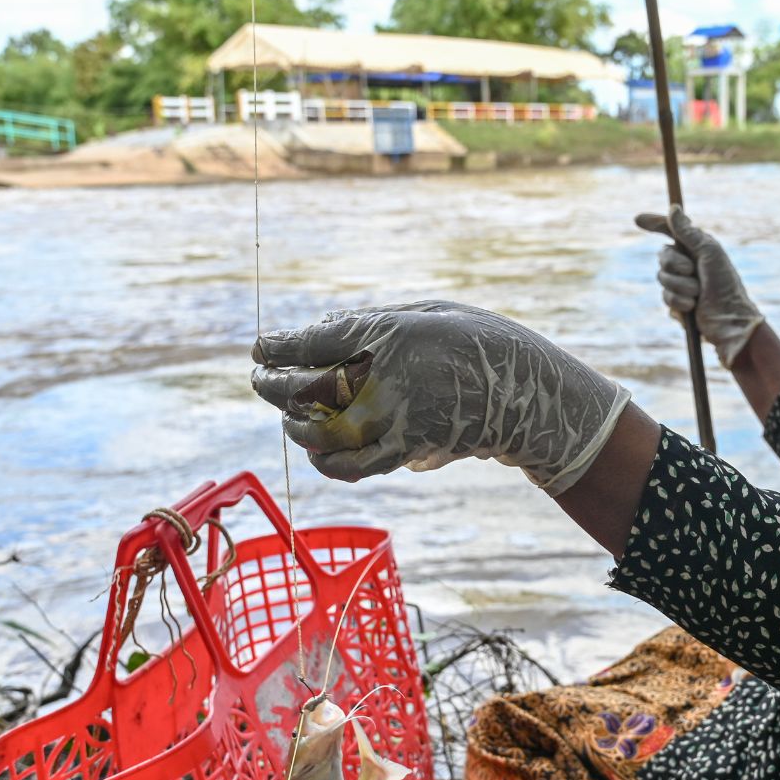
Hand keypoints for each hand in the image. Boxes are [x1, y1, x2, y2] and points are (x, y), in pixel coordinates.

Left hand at [250, 301, 631, 493]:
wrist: (520, 389)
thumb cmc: (472, 340)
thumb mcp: (422, 313)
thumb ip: (369, 324)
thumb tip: (319, 333)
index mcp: (384, 335)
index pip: (311, 343)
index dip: (278, 348)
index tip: (260, 349)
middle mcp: (381, 379)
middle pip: (306, 388)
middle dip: (274, 385)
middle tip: (259, 380)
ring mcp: (391, 419)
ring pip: (320, 432)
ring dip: (296, 426)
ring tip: (289, 418)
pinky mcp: (403, 450)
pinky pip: (351, 466)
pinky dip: (327, 463)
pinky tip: (317, 452)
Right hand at [635, 206, 764, 367]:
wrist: (729, 320)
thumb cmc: (725, 284)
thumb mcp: (709, 253)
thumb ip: (688, 232)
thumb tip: (673, 208)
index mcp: (696, 247)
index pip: (670, 231)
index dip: (654, 224)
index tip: (638, 219)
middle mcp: (687, 263)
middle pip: (662, 256)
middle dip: (676, 265)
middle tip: (694, 272)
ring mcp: (681, 283)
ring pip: (662, 278)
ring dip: (681, 286)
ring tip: (698, 293)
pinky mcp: (677, 303)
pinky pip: (666, 297)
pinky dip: (680, 302)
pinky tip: (693, 307)